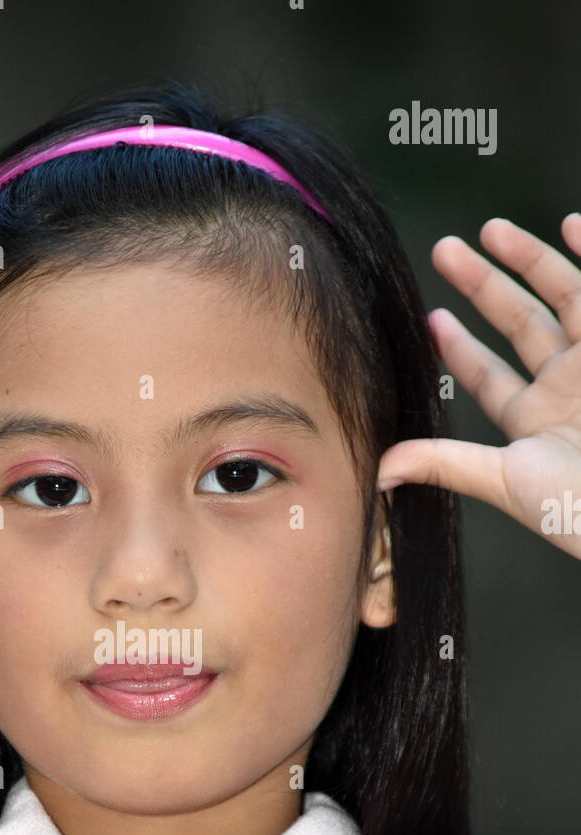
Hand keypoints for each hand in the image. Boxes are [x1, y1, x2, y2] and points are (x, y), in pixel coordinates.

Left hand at [376, 214, 580, 561]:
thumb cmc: (575, 506)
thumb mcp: (507, 481)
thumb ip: (445, 464)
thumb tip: (377, 471)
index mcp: (533, 420)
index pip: (488, 376)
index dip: (458, 349)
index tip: (430, 318)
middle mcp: (567, 386)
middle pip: (521, 323)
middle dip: (484, 286)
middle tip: (446, 250)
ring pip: (564, 298)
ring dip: (532, 261)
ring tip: (492, 229)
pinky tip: (573, 224)